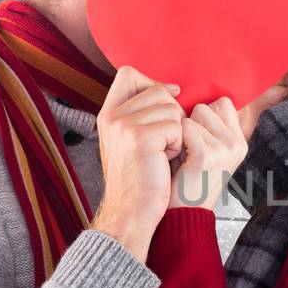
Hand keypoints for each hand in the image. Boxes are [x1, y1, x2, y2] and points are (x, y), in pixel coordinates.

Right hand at [91, 66, 183, 260]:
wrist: (131, 213)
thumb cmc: (140, 180)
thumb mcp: (133, 141)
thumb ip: (143, 114)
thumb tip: (174, 89)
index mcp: (108, 115)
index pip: (129, 74)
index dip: (153, 82)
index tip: (170, 100)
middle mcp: (112, 117)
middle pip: (159, 91)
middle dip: (172, 116)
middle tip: (162, 145)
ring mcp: (124, 125)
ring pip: (171, 109)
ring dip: (176, 133)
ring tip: (162, 155)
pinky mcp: (141, 137)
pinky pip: (177, 127)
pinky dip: (179, 145)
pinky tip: (165, 162)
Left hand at [170, 97, 248, 210]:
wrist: (185, 213)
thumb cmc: (189, 180)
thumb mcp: (210, 151)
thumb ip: (212, 127)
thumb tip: (202, 99)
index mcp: (240, 141)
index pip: (224, 102)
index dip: (204, 115)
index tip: (196, 135)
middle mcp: (237, 144)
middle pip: (208, 106)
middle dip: (192, 122)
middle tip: (188, 147)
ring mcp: (224, 149)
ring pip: (195, 115)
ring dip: (182, 132)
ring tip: (184, 154)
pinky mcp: (207, 155)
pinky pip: (186, 127)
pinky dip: (176, 139)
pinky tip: (179, 158)